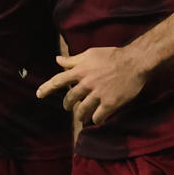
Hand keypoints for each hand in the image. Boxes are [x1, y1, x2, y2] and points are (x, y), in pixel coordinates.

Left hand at [35, 46, 151, 126]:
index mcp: (80, 71)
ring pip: (82, 111)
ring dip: (80, 116)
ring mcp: (98, 94)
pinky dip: (95, 120)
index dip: (46, 89)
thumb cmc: (112, 55)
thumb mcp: (90, 54)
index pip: (58, 81)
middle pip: (70, 99)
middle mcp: (86, 83)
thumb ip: (73, 60)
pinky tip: (96, 119)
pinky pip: (98, 117)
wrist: (134, 62)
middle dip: (68, 105)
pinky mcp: (109, 103)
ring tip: (81, 117)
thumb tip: (57, 60)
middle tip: (69, 107)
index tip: (38, 95)